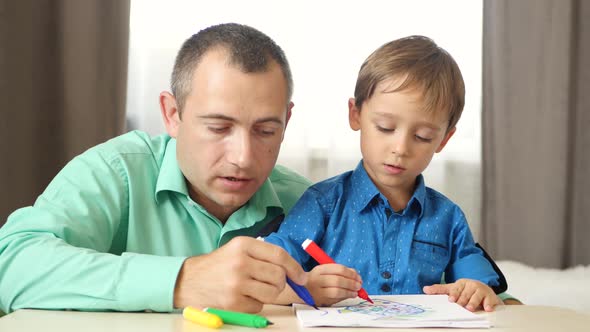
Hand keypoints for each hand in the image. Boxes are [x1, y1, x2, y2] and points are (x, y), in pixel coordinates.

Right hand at [173, 236, 306, 312]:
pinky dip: (255, 303)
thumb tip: (294, 271)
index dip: (295, 267)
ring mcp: (236, 283)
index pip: (279, 255)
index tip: (302, 277)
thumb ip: (263, 255)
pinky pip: (259, 306)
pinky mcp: (233, 302)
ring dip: (269, 293)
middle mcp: (240, 262)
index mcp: (243, 245)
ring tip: (255, 288)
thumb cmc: (219, 265)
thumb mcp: (238, 249)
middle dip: (280, 282)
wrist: (188, 280)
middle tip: (271, 282)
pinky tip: (242, 296)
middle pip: (279, 276)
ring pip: (272, 292)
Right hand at [304, 264, 361, 305]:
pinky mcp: (319, 301)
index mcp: (319, 270)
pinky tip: (350, 295)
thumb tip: (356, 275)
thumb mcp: (326, 271)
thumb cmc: (317, 279)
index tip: (358, 277)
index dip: (351, 273)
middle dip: (351, 283)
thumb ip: (340, 271)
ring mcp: (317, 292)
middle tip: (359, 285)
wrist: (301, 290)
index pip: (338, 269)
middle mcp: (317, 280)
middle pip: (338, 280)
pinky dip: (344, 297)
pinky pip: (335, 299)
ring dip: (349, 292)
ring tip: (356, 292)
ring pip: (337, 291)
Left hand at [423, 278, 499, 311]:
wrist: (484, 291)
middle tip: (460, 305)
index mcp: (461, 283)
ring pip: (476, 297)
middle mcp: (471, 285)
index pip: (455, 288)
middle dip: (463, 300)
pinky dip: (488, 304)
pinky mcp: (490, 296)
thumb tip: (424, 289)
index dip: (453, 294)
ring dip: (473, 303)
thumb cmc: (466, 291)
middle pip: (465, 294)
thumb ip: (440, 290)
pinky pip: (489, 301)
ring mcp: (481, 290)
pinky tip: (487, 309)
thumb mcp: (453, 289)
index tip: (451, 299)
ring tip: (470, 308)